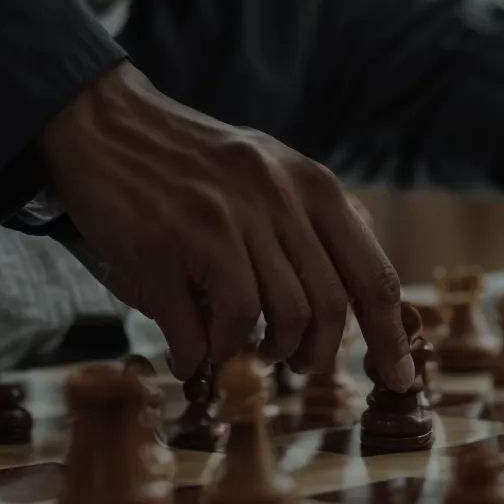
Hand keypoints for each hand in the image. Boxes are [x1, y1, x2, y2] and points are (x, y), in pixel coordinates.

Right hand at [37, 62, 416, 390]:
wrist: (102, 123)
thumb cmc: (193, 163)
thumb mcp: (273, 171)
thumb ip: (319, 223)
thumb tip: (366, 299)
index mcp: (311, 184)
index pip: (371, 275)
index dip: (390, 338)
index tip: (401, 379)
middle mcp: (273, 199)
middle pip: (327, 309)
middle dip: (317, 354)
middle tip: (295, 363)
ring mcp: (219, 222)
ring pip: (273, 320)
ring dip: (262, 354)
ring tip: (246, 350)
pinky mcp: (165, 247)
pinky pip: (209, 328)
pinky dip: (207, 354)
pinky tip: (196, 349)